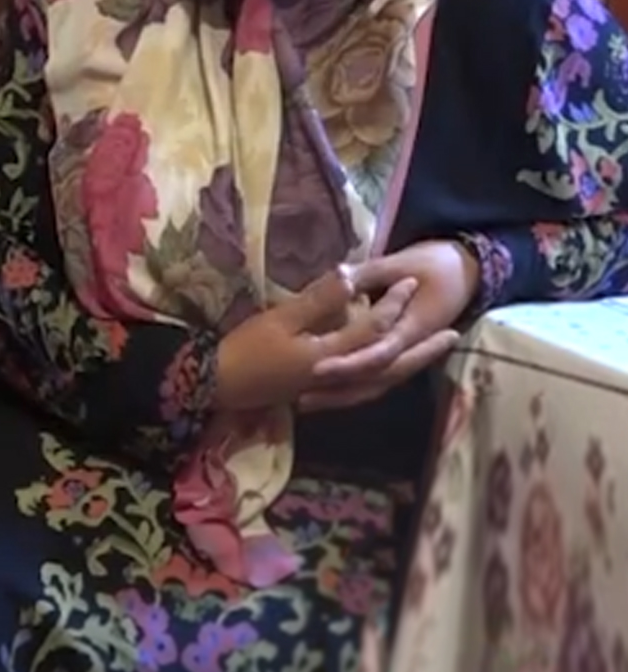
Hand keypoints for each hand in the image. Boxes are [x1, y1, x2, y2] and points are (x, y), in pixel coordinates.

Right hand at [214, 267, 417, 412]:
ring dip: (409, 365)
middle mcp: (342, 377)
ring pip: (383, 379)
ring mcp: (333, 389)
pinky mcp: (322, 393)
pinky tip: (386, 368)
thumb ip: (318, 301)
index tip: (410, 281)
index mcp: (333, 356)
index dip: (393, 304)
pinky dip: (383, 377)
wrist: (219, 383)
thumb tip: (351, 278)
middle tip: (453, 334)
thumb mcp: (280, 320)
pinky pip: (365, 387)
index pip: (374, 328)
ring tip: (429, 352)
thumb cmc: (247, 349)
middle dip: (423, 348)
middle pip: (392, 363)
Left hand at [304, 240, 477, 410]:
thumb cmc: (436, 263)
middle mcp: (410, 348)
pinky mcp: (400, 352)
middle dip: (338, 390)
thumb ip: (367, 273)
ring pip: (374, 383)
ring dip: (342, 394)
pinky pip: (375, 376)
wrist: (467, 269)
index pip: (377, 354)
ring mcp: (407, 353)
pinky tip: (323, 390)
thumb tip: (337, 277)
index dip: (347, 364)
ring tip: (303, 402)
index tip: (315, 369)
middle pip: (373, 379)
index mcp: (413, 328)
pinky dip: (352, 384)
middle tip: (300, 400)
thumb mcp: (401, 263)